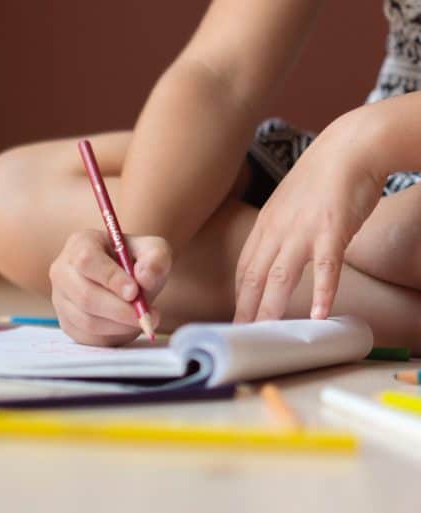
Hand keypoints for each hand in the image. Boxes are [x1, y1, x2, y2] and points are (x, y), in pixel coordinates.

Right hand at [49, 229, 171, 345]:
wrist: (125, 282)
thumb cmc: (135, 262)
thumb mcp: (153, 251)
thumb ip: (155, 259)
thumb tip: (144, 278)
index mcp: (80, 243)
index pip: (86, 260)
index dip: (110, 278)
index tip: (134, 291)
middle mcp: (63, 270)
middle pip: (85, 295)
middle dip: (119, 309)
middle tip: (146, 315)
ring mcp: (60, 298)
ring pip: (87, 320)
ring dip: (119, 325)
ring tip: (141, 319)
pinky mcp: (66, 323)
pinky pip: (87, 337)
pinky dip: (112, 335)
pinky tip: (126, 325)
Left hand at [234, 114, 383, 321]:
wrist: (350, 147)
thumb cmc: (323, 177)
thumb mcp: (287, 204)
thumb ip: (279, 231)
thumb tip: (276, 256)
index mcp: (265, 224)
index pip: (244, 268)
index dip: (238, 297)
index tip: (236, 318)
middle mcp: (277, 230)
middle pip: (255, 277)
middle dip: (247, 309)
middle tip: (243, 336)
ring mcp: (303, 231)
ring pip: (281, 277)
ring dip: (273, 308)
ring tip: (268, 333)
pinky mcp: (332, 230)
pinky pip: (326, 267)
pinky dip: (323, 292)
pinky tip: (321, 314)